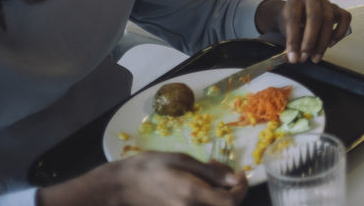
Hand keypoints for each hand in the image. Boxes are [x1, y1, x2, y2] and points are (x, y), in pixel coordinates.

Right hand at [41, 151, 246, 205]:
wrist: (121, 185)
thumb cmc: (150, 166)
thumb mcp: (182, 160)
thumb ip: (210, 172)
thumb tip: (235, 179)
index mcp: (192, 195)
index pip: (230, 202)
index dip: (242, 189)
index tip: (240, 174)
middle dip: (230, 190)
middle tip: (220, 170)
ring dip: (218, 194)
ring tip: (208, 174)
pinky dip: (206, 197)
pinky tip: (197, 183)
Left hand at [255, 0, 351, 63]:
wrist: (297, 14)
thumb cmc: (291, 22)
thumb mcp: (285, 31)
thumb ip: (291, 43)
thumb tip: (294, 58)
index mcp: (295, 1)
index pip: (294, 18)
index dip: (293, 39)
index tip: (293, 57)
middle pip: (315, 17)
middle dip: (310, 41)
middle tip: (305, 58)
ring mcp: (326, 2)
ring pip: (329, 19)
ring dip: (323, 42)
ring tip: (315, 57)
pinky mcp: (337, 9)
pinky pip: (345, 18)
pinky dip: (339, 33)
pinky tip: (330, 44)